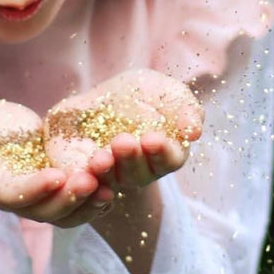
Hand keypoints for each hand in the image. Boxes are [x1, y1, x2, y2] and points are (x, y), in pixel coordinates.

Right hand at [0, 81, 102, 227]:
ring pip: (61, 210)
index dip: (30, 189)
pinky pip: (73, 195)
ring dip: (86, 202)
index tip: (56, 177)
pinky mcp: (49, 178)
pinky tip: (115, 182)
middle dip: (68, 199)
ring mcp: (31, 189)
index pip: (6, 192)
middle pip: (40, 209)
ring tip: (110, 186)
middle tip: (93, 181)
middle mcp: (8, 192)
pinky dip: (94, 194)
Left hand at [44, 69, 203, 195]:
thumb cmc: (145, 94)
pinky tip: (79, 168)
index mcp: (165, 154)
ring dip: (106, 169)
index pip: (169, 160)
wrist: (105, 94)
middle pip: (138, 174)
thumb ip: (186, 110)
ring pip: (110, 179)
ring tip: (101, 156)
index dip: (162, 152)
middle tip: (123, 142)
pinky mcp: (84, 171)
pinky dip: (81, 177)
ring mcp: (112, 174)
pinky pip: (82, 180)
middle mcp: (140, 170)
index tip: (152, 138)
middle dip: (131, 159)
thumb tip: (194, 132)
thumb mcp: (168, 93)